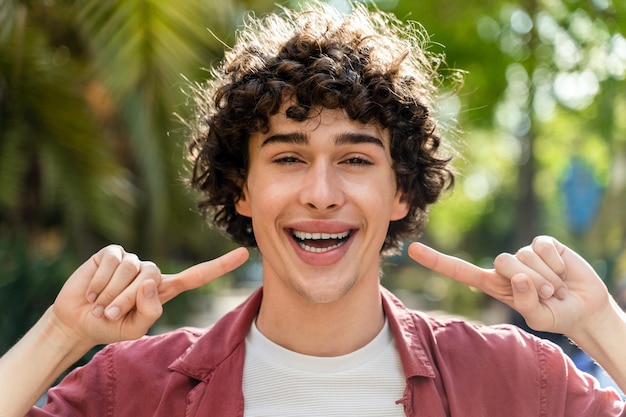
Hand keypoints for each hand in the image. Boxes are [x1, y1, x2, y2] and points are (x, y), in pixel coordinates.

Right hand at [52, 245, 248, 346]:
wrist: (78, 322)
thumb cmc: (110, 327)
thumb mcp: (134, 328)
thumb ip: (149, 310)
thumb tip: (151, 281)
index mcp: (164, 289)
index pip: (197, 276)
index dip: (220, 265)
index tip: (245, 254)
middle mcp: (151, 272)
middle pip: (152, 278)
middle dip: (127, 300)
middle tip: (109, 315)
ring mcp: (133, 260)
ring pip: (132, 270)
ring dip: (111, 293)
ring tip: (100, 304)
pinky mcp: (112, 253)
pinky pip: (113, 261)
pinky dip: (100, 281)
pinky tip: (92, 290)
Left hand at [408, 236, 610, 336]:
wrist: (584, 307)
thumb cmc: (555, 314)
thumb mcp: (539, 318)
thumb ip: (526, 303)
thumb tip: (519, 277)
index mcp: (494, 284)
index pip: (460, 270)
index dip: (436, 261)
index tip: (412, 249)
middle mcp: (505, 266)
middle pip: (502, 262)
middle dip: (528, 281)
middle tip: (546, 295)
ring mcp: (523, 253)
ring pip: (525, 256)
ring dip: (547, 277)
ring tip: (556, 287)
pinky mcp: (544, 244)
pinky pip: (543, 247)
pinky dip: (557, 264)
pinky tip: (563, 271)